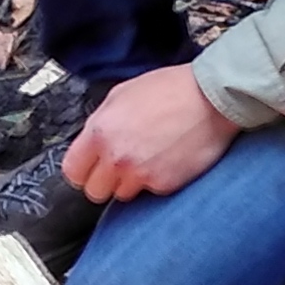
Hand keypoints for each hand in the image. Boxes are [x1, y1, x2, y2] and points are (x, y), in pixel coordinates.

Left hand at [62, 66, 237, 203]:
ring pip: (122, 195)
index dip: (82, 170)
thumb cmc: (172, 89)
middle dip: (105, 180)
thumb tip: (92, 141)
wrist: (212, 97)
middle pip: (95, 191)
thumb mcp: (123, 94)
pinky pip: (150, 192)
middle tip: (120, 166)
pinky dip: (156, 181)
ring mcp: (140, 174)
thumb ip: (101, 122)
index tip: (90, 168)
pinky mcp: (164, 185)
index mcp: (101, 131)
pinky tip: (167, 160)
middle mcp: (116, 157)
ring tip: (149, 159)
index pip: (72, 171)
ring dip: (131, 182)